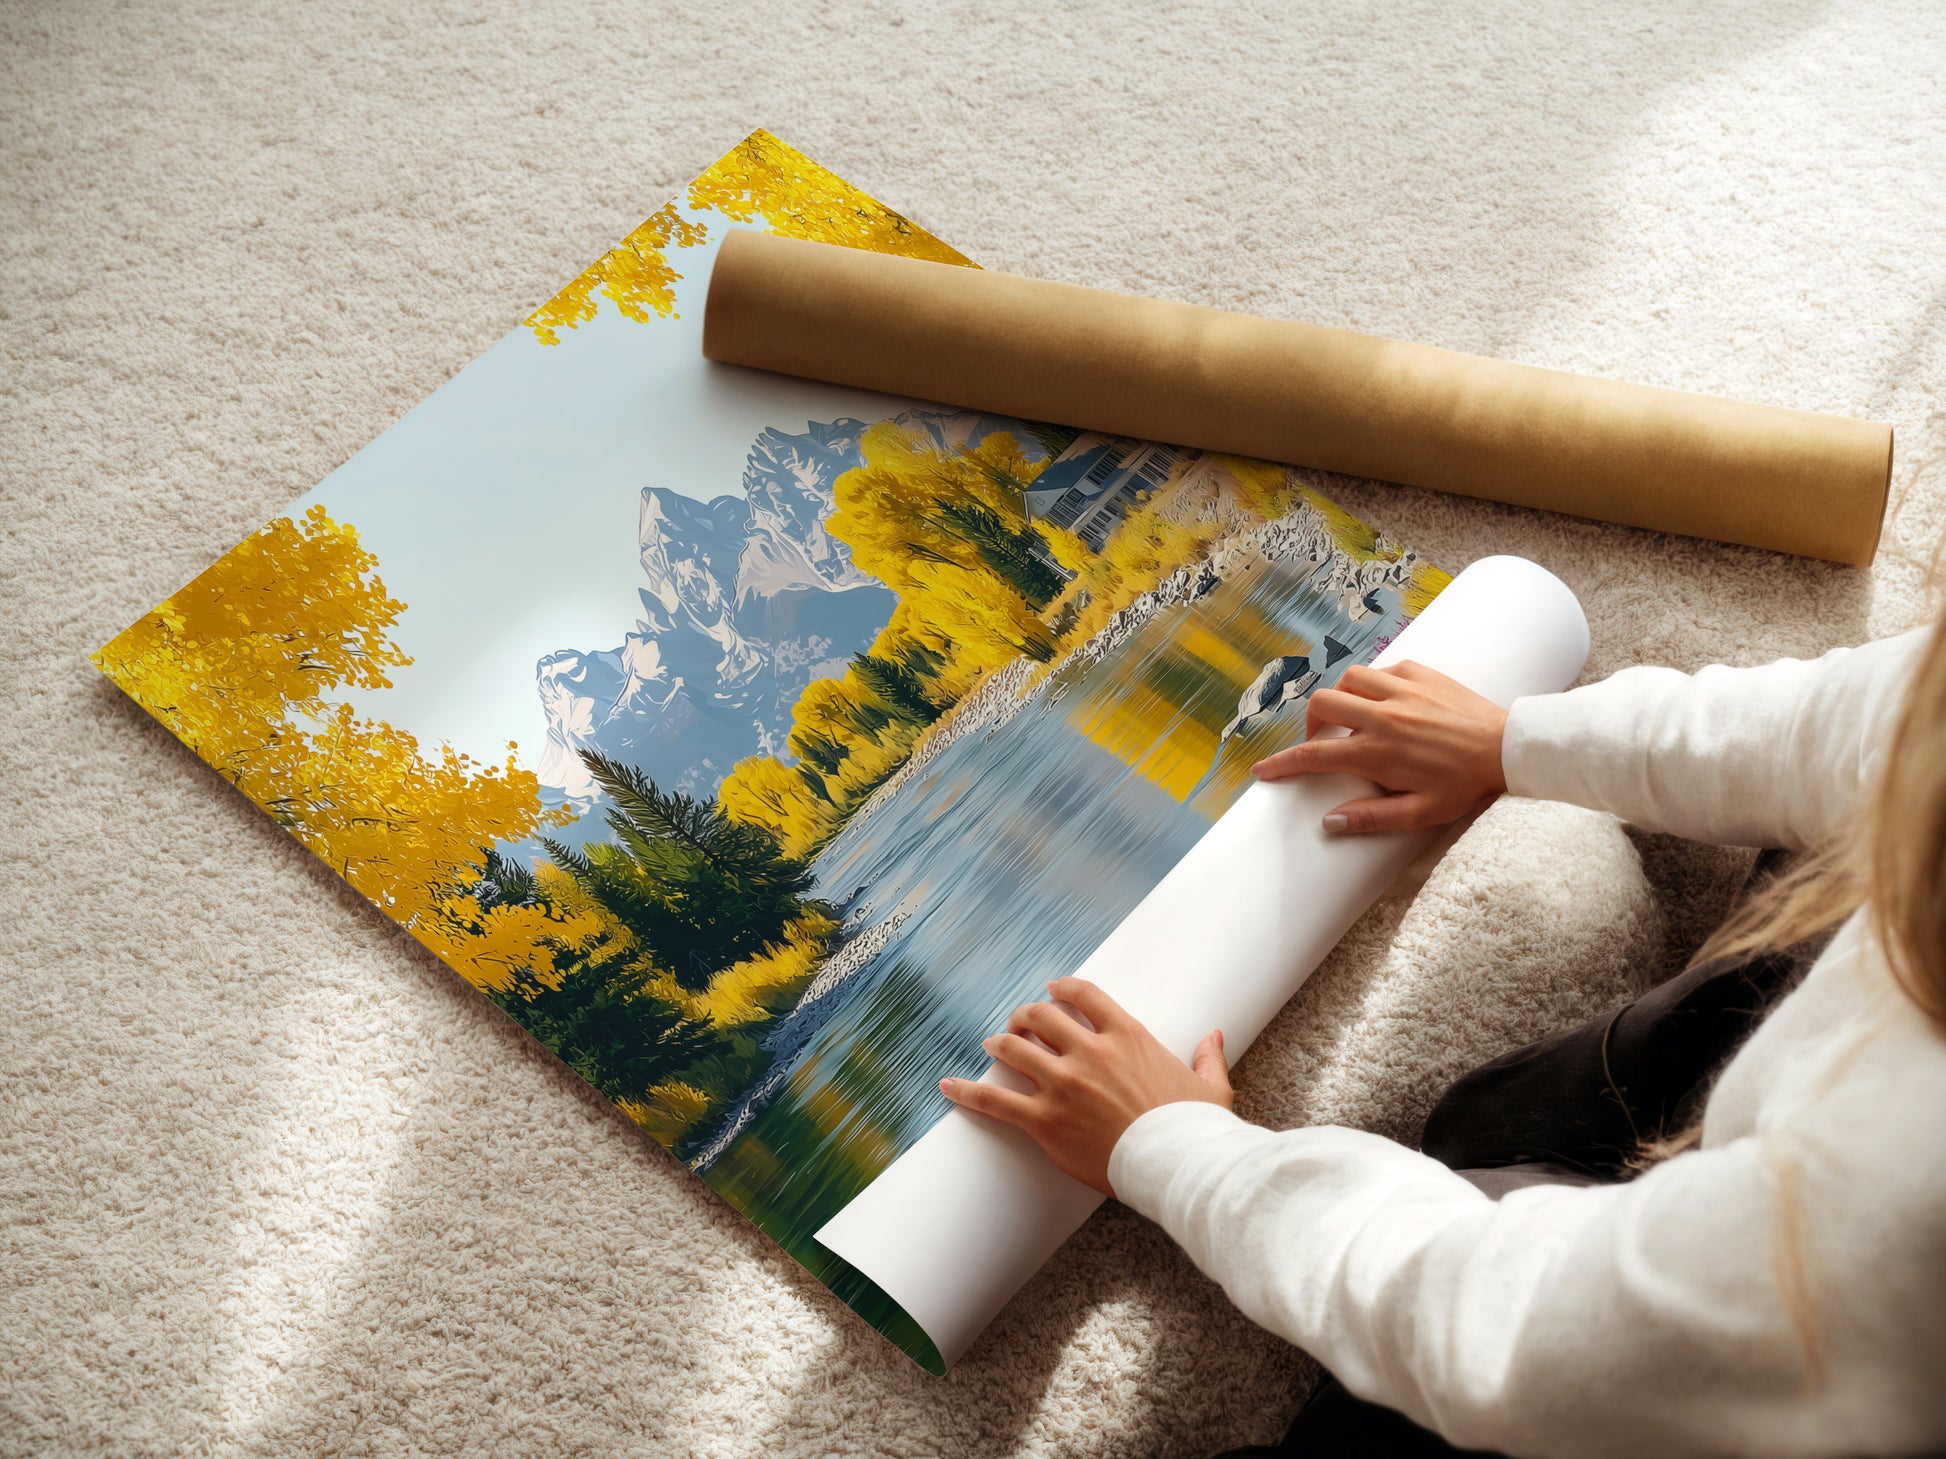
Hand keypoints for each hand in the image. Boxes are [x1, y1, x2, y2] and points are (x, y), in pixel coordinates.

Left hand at [939, 977, 1231, 1195]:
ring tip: (991, 1045)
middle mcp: (1090, 1052)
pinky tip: (948, 1085)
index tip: (1052, 990)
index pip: (1084, 996)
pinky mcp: (1044, 1120)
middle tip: (1018, 1023)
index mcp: (1127, 1036)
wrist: (1178, 1165)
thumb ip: (1208, 1057)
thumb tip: (1214, 1036)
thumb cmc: (1195, 1129)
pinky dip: (968, 1091)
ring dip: (1000, 1044)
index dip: (1062, 989)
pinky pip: (995, 1100)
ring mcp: (1063, 1084)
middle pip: (1041, 1017)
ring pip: (1015, 1049)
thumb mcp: (1210, 1087)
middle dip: (1025, 1016)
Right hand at [1251, 660, 1507, 834]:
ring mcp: (1402, 690)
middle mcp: (1383, 715)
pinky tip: (1385, 701)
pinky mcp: (1421, 673)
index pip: (1314, 756)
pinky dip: (1374, 684)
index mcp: (1377, 752)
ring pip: (1348, 679)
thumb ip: (1372, 818)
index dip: (1282, 764)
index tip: (1263, 771)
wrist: (1508, 748)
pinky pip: (1382, 669)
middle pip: (1322, 705)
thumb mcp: (1420, 813)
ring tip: (1351, 718)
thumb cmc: (1465, 785)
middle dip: (1310, 723)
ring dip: (1341, 698)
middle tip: (1322, 742)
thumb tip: (1329, 822)